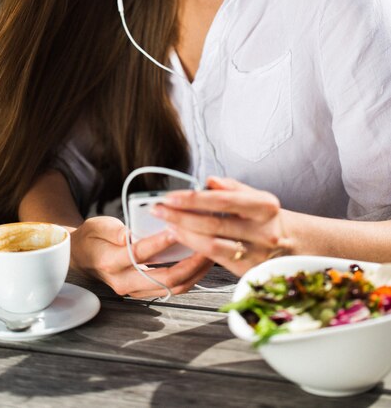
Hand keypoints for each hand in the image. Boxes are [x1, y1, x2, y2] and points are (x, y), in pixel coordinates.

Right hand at [69, 216, 211, 297]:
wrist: (81, 257)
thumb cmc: (92, 237)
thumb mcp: (97, 226)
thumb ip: (113, 229)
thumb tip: (128, 234)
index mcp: (111, 262)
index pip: (141, 254)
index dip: (161, 242)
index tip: (178, 228)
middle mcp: (124, 282)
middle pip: (165, 278)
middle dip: (191, 263)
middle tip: (207, 244)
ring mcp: (135, 290)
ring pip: (173, 288)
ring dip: (195, 272)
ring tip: (210, 253)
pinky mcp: (144, 292)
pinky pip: (172, 288)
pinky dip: (189, 276)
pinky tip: (201, 262)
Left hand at [150, 177, 291, 276]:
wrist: (294, 246)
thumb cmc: (268, 218)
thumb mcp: (257, 197)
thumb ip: (232, 187)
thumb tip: (209, 181)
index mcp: (265, 207)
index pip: (223, 201)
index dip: (194, 199)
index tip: (171, 196)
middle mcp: (263, 232)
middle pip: (214, 224)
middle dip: (181, 216)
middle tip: (159, 209)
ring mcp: (256, 254)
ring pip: (212, 246)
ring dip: (184, 235)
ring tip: (166, 224)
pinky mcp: (248, 272)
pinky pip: (216, 261)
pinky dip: (195, 250)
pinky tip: (182, 240)